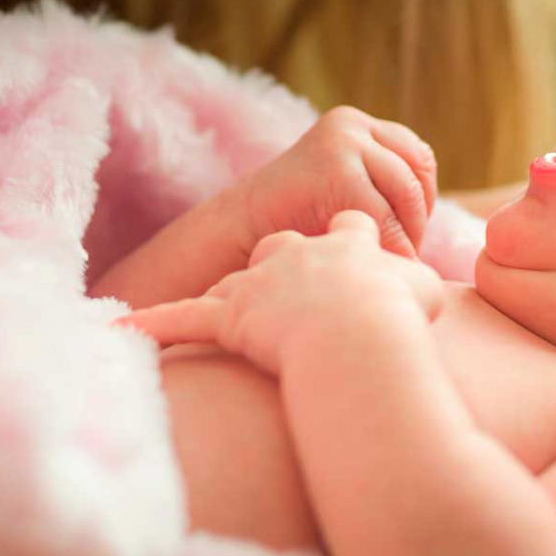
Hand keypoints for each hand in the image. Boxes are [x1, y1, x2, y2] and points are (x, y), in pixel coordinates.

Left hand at [115, 211, 443, 373]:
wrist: (358, 331)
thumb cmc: (398, 317)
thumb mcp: (423, 292)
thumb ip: (421, 283)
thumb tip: (434, 288)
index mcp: (348, 235)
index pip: (347, 224)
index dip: (351, 236)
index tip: (353, 246)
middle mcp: (299, 247)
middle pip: (283, 242)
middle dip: (284, 256)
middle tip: (288, 282)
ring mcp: (261, 279)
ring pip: (239, 277)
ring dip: (230, 290)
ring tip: (225, 303)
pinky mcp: (230, 315)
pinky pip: (185, 319)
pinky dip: (155, 326)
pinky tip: (122, 330)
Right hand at [240, 106, 437, 259]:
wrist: (239, 232)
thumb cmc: (296, 223)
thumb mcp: (346, 188)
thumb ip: (384, 185)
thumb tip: (448, 213)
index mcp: (358, 125)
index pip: (418, 159)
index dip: (421, 200)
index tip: (407, 233)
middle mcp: (352, 126)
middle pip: (417, 176)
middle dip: (416, 220)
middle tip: (402, 254)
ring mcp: (344, 144)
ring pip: (407, 196)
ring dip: (407, 235)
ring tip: (388, 261)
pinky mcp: (337, 171)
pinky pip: (387, 217)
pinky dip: (392, 248)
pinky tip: (377, 266)